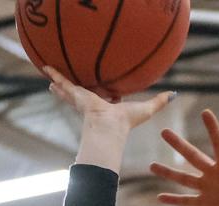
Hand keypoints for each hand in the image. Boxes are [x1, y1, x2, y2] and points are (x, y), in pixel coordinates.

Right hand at [45, 66, 172, 131]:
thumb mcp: (147, 108)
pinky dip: (54, 74)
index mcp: (109, 106)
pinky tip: (44, 66)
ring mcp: (83, 98)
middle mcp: (94, 102)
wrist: (108, 126)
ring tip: (49, 78)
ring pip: (69, 88)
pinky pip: (63, 81)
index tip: (106, 92)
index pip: (107, 97)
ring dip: (60, 82)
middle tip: (67, 85)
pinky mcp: (76, 94)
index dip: (107, 93)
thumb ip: (159, 101)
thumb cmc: (127, 122)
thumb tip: (174, 95)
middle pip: (84, 92)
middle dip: (77, 90)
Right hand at [151, 109, 218, 205]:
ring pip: (184, 178)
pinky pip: (186, 200)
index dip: (213, 129)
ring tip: (151, 165)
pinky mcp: (204, 203)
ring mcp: (207, 188)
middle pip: (193, 157)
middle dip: (179, 145)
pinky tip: (160, 197)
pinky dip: (174, 200)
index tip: (206, 112)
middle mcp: (213, 174)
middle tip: (164, 131)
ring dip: (168, 172)